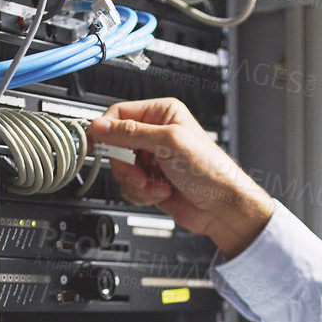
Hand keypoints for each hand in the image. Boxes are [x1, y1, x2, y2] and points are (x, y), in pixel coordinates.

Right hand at [87, 97, 273, 257]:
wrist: (222, 208)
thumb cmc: (210, 170)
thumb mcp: (169, 143)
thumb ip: (131, 133)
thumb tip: (100, 126)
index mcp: (161, 113)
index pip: (119, 113)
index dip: (107, 130)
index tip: (98, 144)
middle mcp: (155, 134)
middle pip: (115, 145)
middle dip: (126, 164)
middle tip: (140, 173)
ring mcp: (152, 160)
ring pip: (121, 169)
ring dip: (136, 182)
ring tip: (156, 184)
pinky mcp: (150, 182)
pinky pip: (129, 187)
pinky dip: (143, 194)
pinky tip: (162, 192)